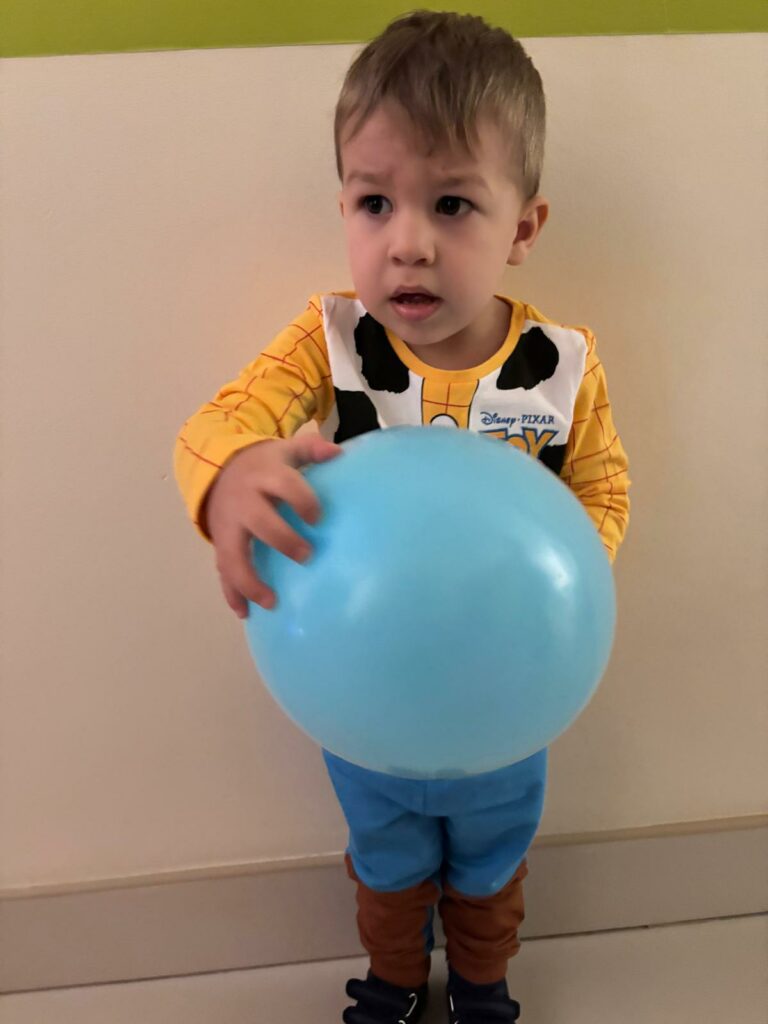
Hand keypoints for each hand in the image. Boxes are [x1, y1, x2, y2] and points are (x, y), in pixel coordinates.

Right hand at [204, 434, 341, 616]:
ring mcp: (228, 525)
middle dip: (282, 540)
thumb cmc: (263, 465)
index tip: (318, 518)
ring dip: (250, 580)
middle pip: (259, 521)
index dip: (302, 500)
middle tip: (306, 556)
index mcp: (264, 476)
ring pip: (233, 554)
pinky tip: (245, 613)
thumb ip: (311, 449)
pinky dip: (231, 593)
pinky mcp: (220, 543)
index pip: (284, 485)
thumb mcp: (285, 451)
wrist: (217, 469)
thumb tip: (338, 453)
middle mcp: (243, 500)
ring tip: (271, 602)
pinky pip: (222, 570)